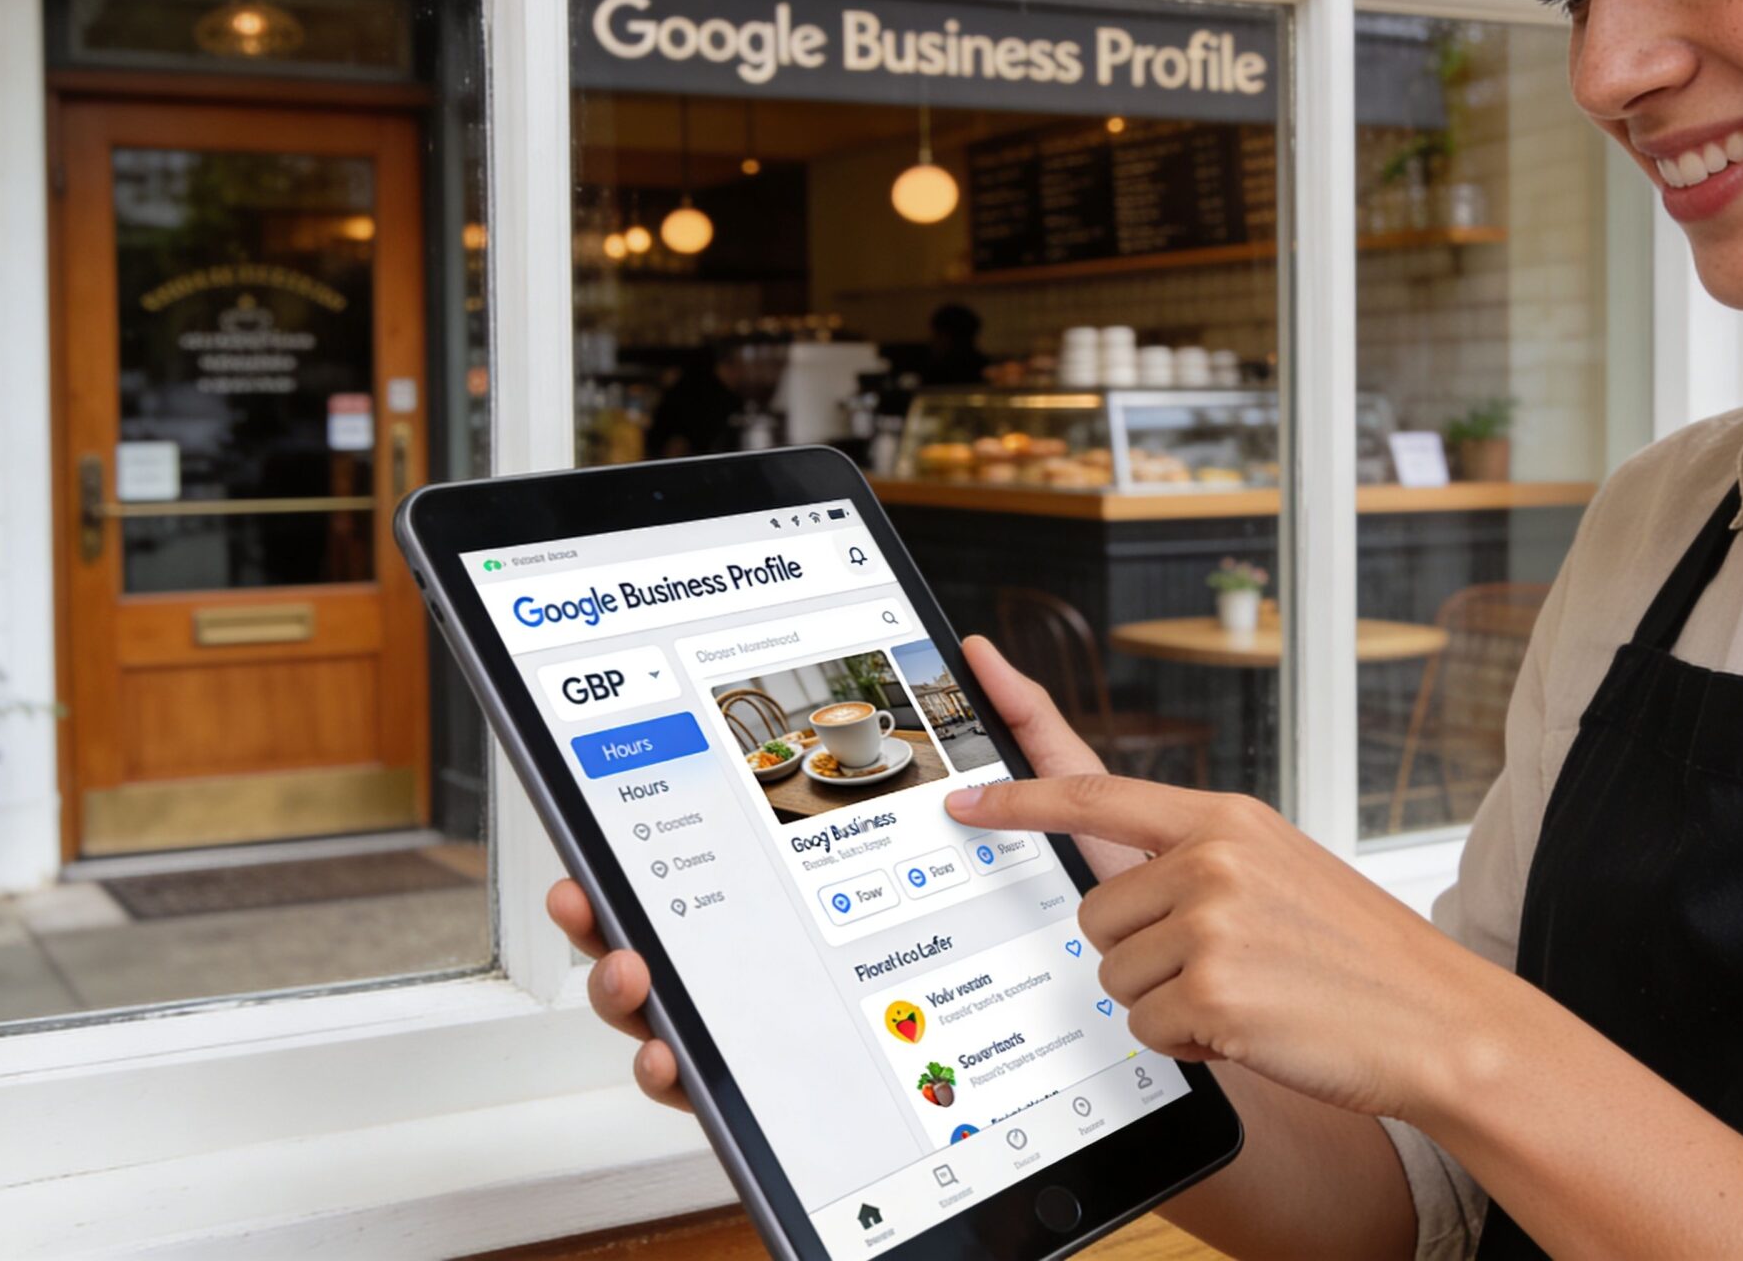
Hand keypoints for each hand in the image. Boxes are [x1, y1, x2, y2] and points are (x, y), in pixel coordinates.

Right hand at [543, 634, 1146, 1109]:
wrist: (1153, 1030)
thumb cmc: (1094, 924)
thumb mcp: (1065, 816)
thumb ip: (1023, 734)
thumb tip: (973, 651)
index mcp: (845, 887)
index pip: (734, 862)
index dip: (661, 845)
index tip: (607, 829)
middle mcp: (810, 957)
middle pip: (681, 935)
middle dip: (610, 915)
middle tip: (589, 897)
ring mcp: (809, 1026)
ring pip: (685, 1012)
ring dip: (629, 993)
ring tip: (629, 971)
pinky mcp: (826, 1092)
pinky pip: (732, 1091)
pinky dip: (684, 1074)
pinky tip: (674, 1056)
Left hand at [941, 775, 1506, 1122]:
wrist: (1440, 1020)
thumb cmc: (1362, 957)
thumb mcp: (1281, 872)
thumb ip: (1199, 861)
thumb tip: (1116, 884)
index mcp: (1227, 819)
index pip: (1094, 793)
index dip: (1018, 794)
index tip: (965, 796)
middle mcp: (1213, 858)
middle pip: (1095, 912)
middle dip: (1139, 953)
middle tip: (1222, 966)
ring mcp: (1211, 921)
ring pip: (1113, 974)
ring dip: (1166, 1001)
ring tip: (1248, 993)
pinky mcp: (1212, 989)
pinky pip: (1145, 1027)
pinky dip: (1189, 1041)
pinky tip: (1252, 1026)